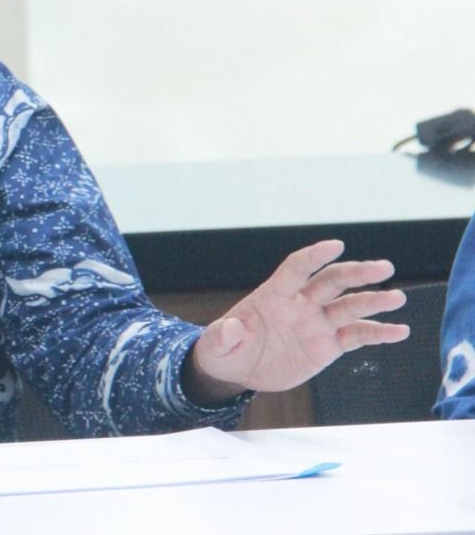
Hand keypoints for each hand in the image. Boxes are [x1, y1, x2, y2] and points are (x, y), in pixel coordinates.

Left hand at [185, 239, 409, 404]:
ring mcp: (316, 323)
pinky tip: (400, 331)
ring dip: (374, 301)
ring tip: (398, 297)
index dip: (314, 256)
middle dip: (357, 273)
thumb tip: (231, 328)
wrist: (238, 370)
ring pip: (349, 306)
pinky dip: (378, 333)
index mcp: (273, 295)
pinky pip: (357, 336)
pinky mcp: (328, 345)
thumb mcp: (216, 346)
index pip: (296, 268)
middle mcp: (300, 304)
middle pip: (332, 281)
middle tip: (384, 267)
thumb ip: (222, 336)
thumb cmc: (225, 350)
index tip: (337, 245)